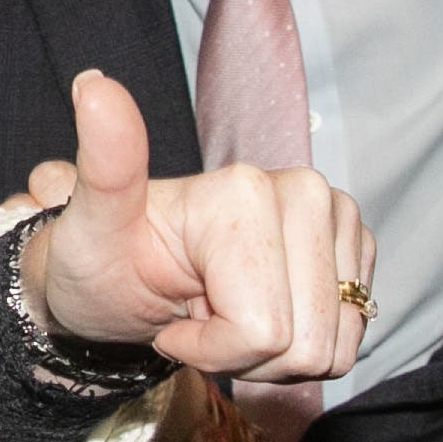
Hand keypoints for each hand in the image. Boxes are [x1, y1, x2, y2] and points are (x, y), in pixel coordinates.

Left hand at [19, 69, 367, 381]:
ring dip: (269, 357)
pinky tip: (256, 315)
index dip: (212, 348)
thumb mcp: (88, 225)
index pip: (262, 330)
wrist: (120, 279)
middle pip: (304, 344)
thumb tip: (92, 84)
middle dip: (244, 354)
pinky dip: (296, 350)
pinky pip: (347, 344)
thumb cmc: (102, 261)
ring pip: (328, 350)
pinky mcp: (355, 251)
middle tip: (198, 318)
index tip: (170, 325)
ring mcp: (337, 221)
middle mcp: (305, 194)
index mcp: (247, 191)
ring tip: (223, 316)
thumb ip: (103, 164)